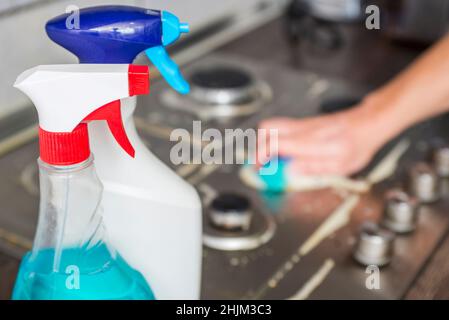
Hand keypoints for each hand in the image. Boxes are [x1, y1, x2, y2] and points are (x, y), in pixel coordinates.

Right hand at [257, 103, 389, 175]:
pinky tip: (286, 154)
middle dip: (258, 147)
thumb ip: (313, 168)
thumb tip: (289, 171)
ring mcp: (301, 124)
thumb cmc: (358, 145)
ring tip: (274, 160)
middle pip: (267, 129)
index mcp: (312, 142)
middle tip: (265, 164)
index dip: (262, 156)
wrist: (367, 123)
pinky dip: (276, 141)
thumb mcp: (341, 166)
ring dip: (266, 143)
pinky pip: (281, 129)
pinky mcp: (302, 124)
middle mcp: (303, 130)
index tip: (260, 169)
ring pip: (271, 126)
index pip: (276, 143)